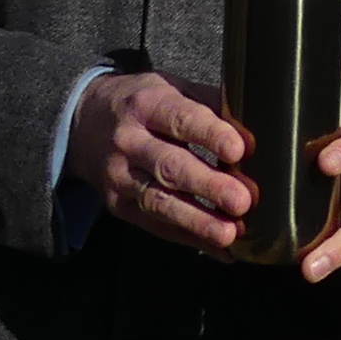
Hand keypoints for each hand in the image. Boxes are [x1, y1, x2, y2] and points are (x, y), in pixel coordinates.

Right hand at [69, 71, 253, 252]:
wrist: (84, 123)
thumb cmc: (146, 104)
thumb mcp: (173, 89)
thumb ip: (212, 105)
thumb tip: (257, 129)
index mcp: (147, 105)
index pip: (180, 119)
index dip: (210, 135)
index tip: (239, 150)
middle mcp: (128, 142)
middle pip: (168, 166)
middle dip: (207, 185)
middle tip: (242, 200)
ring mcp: (120, 177)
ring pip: (159, 202)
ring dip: (197, 221)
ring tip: (230, 234)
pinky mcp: (119, 206)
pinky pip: (155, 226)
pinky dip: (190, 240)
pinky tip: (221, 250)